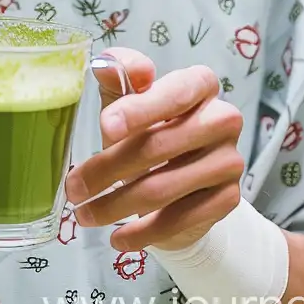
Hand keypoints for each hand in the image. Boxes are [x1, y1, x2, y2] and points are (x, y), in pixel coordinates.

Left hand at [65, 52, 245, 252]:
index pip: (173, 93)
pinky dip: (144, 232)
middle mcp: (223, 119)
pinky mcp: (228, 199)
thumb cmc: (146, 128)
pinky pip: (181, 218)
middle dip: (108, 168)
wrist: (180, 180)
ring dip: (117, 205)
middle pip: (160, 145)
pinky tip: (118, 238)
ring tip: (84, 215)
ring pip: (164, 186)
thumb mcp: (127, 101)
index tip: (105, 127)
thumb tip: (106, 65)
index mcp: (199, 84)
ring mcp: (229, 161)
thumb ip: (118, 80)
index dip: (138, 109)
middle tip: (73, 188)